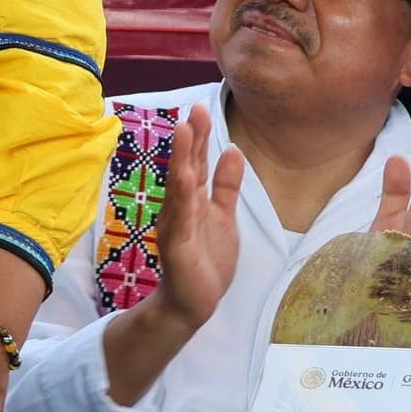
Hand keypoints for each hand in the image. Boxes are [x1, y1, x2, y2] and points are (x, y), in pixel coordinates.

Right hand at [152, 103, 244, 333]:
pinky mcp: (177, 244)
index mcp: (191, 199)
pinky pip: (180, 218)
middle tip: (195, 110)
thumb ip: (226, 185)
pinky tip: (185, 178)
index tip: (202, 109)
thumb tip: (234, 150)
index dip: (198, 137)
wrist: (193, 302)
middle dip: (190, 139)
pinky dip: (182, 197)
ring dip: (181, 158)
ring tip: (184, 132)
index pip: (195, 162)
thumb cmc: (206, 260)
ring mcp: (176, 224)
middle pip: (185, 167)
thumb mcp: (223, 216)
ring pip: (179, 186)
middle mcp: (179, 206)